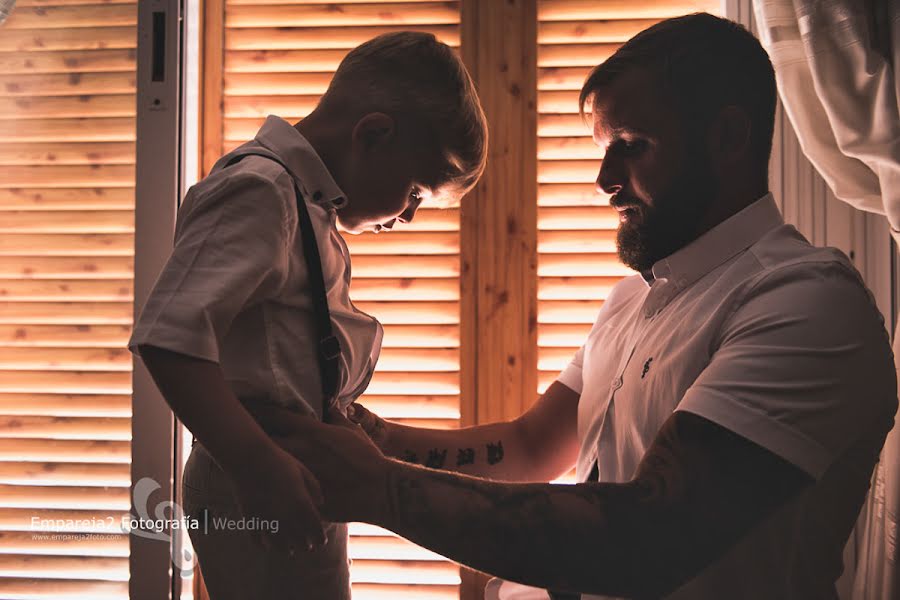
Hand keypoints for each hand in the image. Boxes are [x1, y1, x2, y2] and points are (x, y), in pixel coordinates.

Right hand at [224, 442, 326, 553]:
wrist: (250, 458)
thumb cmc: (279, 461)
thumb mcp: (302, 471)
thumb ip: (314, 488)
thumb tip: (321, 504)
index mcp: (301, 503)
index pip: (315, 529)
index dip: (319, 538)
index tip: (321, 541)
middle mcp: (285, 516)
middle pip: (299, 541)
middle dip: (305, 546)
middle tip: (307, 547)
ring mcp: (267, 519)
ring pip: (279, 545)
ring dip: (286, 549)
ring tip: (289, 551)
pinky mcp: (250, 520)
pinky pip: (258, 540)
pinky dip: (264, 545)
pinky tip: (268, 546)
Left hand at [248, 404, 392, 523]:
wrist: (377, 491)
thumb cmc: (367, 459)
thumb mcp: (352, 431)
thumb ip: (336, 417)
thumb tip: (329, 404)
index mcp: (309, 431)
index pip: (273, 415)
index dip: (254, 408)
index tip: (241, 403)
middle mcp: (297, 451)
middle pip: (260, 439)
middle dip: (247, 436)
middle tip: (232, 432)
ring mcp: (295, 475)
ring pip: (263, 467)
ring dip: (253, 463)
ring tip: (239, 460)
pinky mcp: (298, 496)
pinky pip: (276, 492)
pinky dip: (266, 490)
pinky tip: (256, 492)